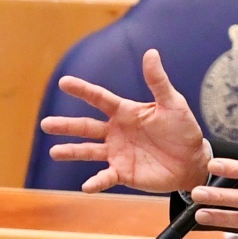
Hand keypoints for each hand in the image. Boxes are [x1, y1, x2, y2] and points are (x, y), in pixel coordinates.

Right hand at [40, 49, 209, 192]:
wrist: (192, 161)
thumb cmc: (183, 129)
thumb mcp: (173, 103)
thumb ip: (158, 81)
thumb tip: (151, 52)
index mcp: (126, 112)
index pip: (100, 98)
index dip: (82, 90)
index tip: (64, 82)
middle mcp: (116, 131)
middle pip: (86, 126)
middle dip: (66, 125)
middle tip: (45, 124)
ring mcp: (117, 152)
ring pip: (89, 151)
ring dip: (72, 151)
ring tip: (54, 151)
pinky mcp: (123, 172)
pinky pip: (106, 177)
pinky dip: (96, 182)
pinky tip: (86, 185)